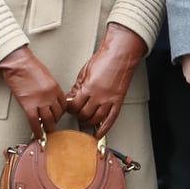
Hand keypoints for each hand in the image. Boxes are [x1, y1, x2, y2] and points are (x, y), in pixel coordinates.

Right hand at [0, 45, 66, 137]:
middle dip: (55, 120)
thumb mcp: (46, 76)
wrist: (19, 63)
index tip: (58, 115)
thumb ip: (50, 88)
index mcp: (55, 87)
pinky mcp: (28, 105)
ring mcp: (40, 101)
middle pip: (57, 114)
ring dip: (48, 127)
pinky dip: (36, 130)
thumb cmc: (30, 66)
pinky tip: (37, 134)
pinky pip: (34, 121)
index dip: (61, 112)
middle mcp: (50, 96)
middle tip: (52, 124)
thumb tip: (49, 97)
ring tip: (47, 131)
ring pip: (48, 120)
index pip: (63, 105)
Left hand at [66, 23, 146, 137]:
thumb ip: (78, 85)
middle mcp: (99, 96)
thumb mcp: (85, 70)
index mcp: (88, 87)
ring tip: (85, 120)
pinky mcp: (118, 101)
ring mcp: (109, 100)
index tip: (69, 107)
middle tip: (77, 113)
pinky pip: (111, 119)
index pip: (74, 105)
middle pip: (84, 114)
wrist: (120, 54)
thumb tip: (72, 95)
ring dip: (88, 122)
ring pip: (96, 119)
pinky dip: (104, 129)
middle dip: (78, 115)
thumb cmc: (104, 59)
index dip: (70, 108)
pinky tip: (99, 133)